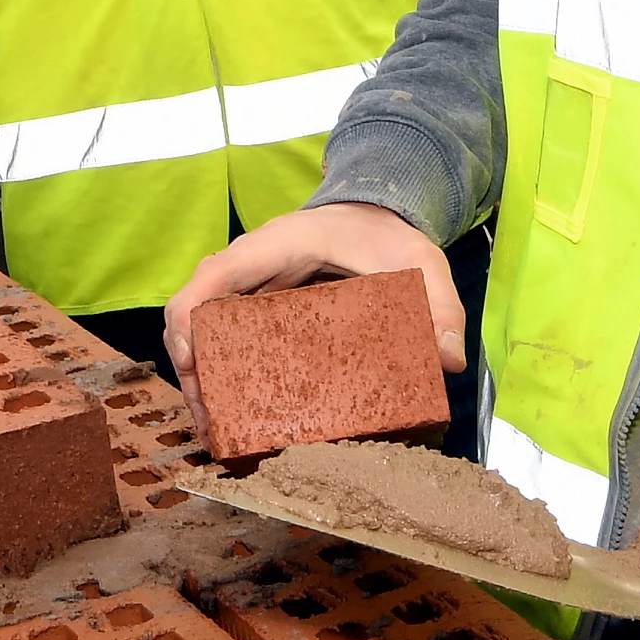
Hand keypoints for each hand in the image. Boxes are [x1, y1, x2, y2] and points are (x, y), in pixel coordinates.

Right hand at [165, 205, 464, 443]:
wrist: (380, 209)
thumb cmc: (389, 232)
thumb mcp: (420, 262)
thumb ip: (440, 306)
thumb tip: (449, 360)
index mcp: (275, 245)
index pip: (210, 278)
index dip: (190, 325)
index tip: (196, 371)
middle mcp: (251, 263)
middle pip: (192, 312)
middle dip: (191, 369)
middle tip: (210, 425)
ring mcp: (250, 282)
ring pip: (200, 326)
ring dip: (199, 375)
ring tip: (217, 430)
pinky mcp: (257, 301)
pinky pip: (220, 331)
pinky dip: (217, 367)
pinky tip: (234, 408)